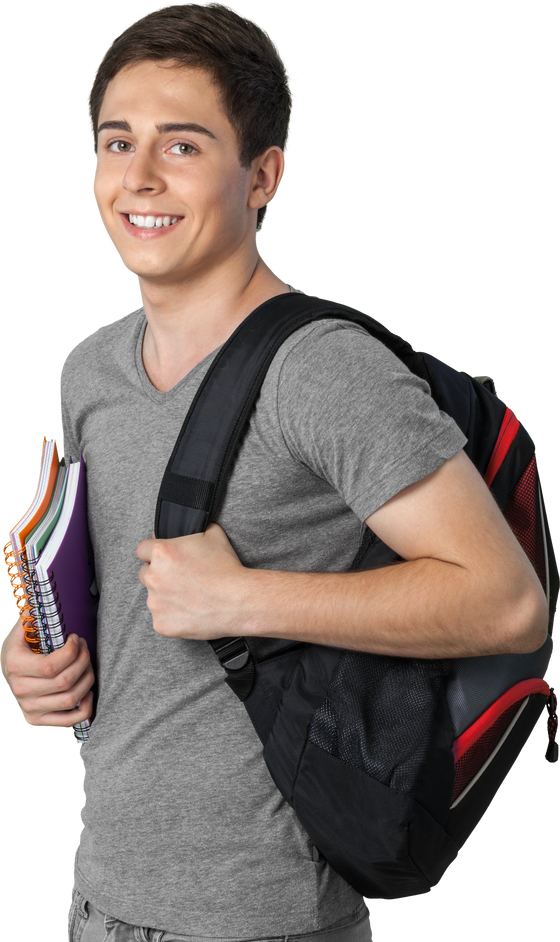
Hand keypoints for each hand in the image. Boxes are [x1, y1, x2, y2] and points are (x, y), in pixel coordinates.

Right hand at [0, 616, 94, 727]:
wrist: (5, 676)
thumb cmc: (17, 651)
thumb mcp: (17, 633)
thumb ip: (29, 619)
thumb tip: (38, 604)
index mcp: (15, 666)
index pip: (51, 665)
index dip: (72, 652)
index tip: (76, 639)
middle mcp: (21, 690)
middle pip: (65, 681)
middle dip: (83, 661)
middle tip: (85, 648)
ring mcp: (31, 707)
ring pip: (71, 698)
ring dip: (88, 679)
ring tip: (87, 664)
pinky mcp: (40, 719)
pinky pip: (70, 720)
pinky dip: (86, 708)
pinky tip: (88, 692)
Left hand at [136, 523, 252, 640]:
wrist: (239, 601)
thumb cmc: (227, 569)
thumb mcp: (213, 535)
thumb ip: (192, 529)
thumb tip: (185, 526)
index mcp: (162, 552)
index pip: (143, 549)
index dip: (154, 553)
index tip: (164, 560)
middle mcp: (153, 577)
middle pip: (145, 574)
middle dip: (158, 576)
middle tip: (180, 580)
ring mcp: (155, 603)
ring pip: (153, 598)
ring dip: (165, 597)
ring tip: (190, 598)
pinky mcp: (161, 624)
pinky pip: (160, 619)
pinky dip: (172, 617)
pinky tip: (190, 612)